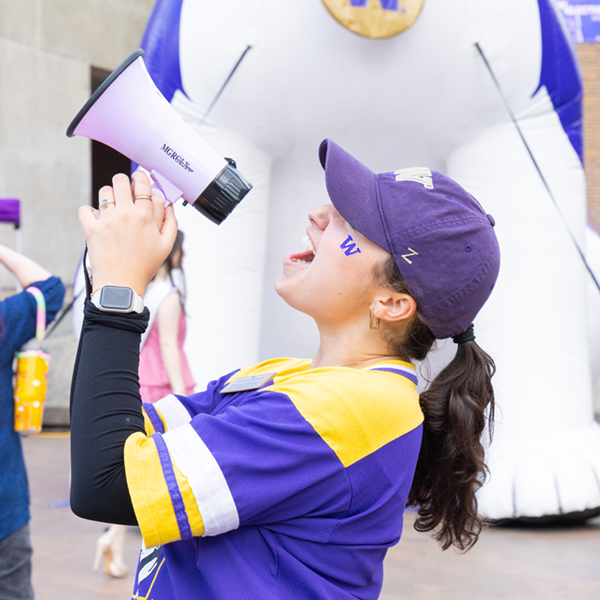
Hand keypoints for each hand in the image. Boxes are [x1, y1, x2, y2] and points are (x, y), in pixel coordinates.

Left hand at [78, 171, 177, 296]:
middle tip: (124, 191)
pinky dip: (89, 212)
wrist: (122, 285)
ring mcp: (106, 221)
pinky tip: (97, 219)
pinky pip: (85, 209)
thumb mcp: (166, 245)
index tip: (139, 180)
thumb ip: (171, 222)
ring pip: (104, 192)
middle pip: (120, 180)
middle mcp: (125, 214)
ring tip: (112, 207)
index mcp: (144, 216)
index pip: (142, 183)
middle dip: (123, 182)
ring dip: (108, 196)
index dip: (141, 177)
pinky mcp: (91, 229)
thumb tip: (169, 204)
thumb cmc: (145, 266)